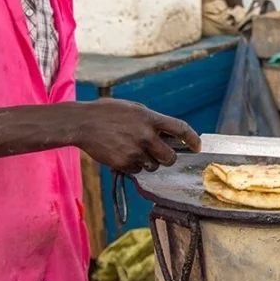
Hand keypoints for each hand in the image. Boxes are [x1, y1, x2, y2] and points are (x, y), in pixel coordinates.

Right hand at [75, 99, 200, 173]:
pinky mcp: (123, 163)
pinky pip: (137, 171)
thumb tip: (168, 134)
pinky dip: (133, 166)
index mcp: (149, 118)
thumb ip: (151, 120)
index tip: (197, 146)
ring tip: (134, 151)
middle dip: (167, 158)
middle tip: (161, 154)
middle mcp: (145, 136)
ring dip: (148, 162)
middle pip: (170, 158)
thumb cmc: (107, 113)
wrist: (82, 123)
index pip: (180, 129)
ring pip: (153, 167)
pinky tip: (122, 154)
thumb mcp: (133, 109)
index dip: (192, 139)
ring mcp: (134, 151)